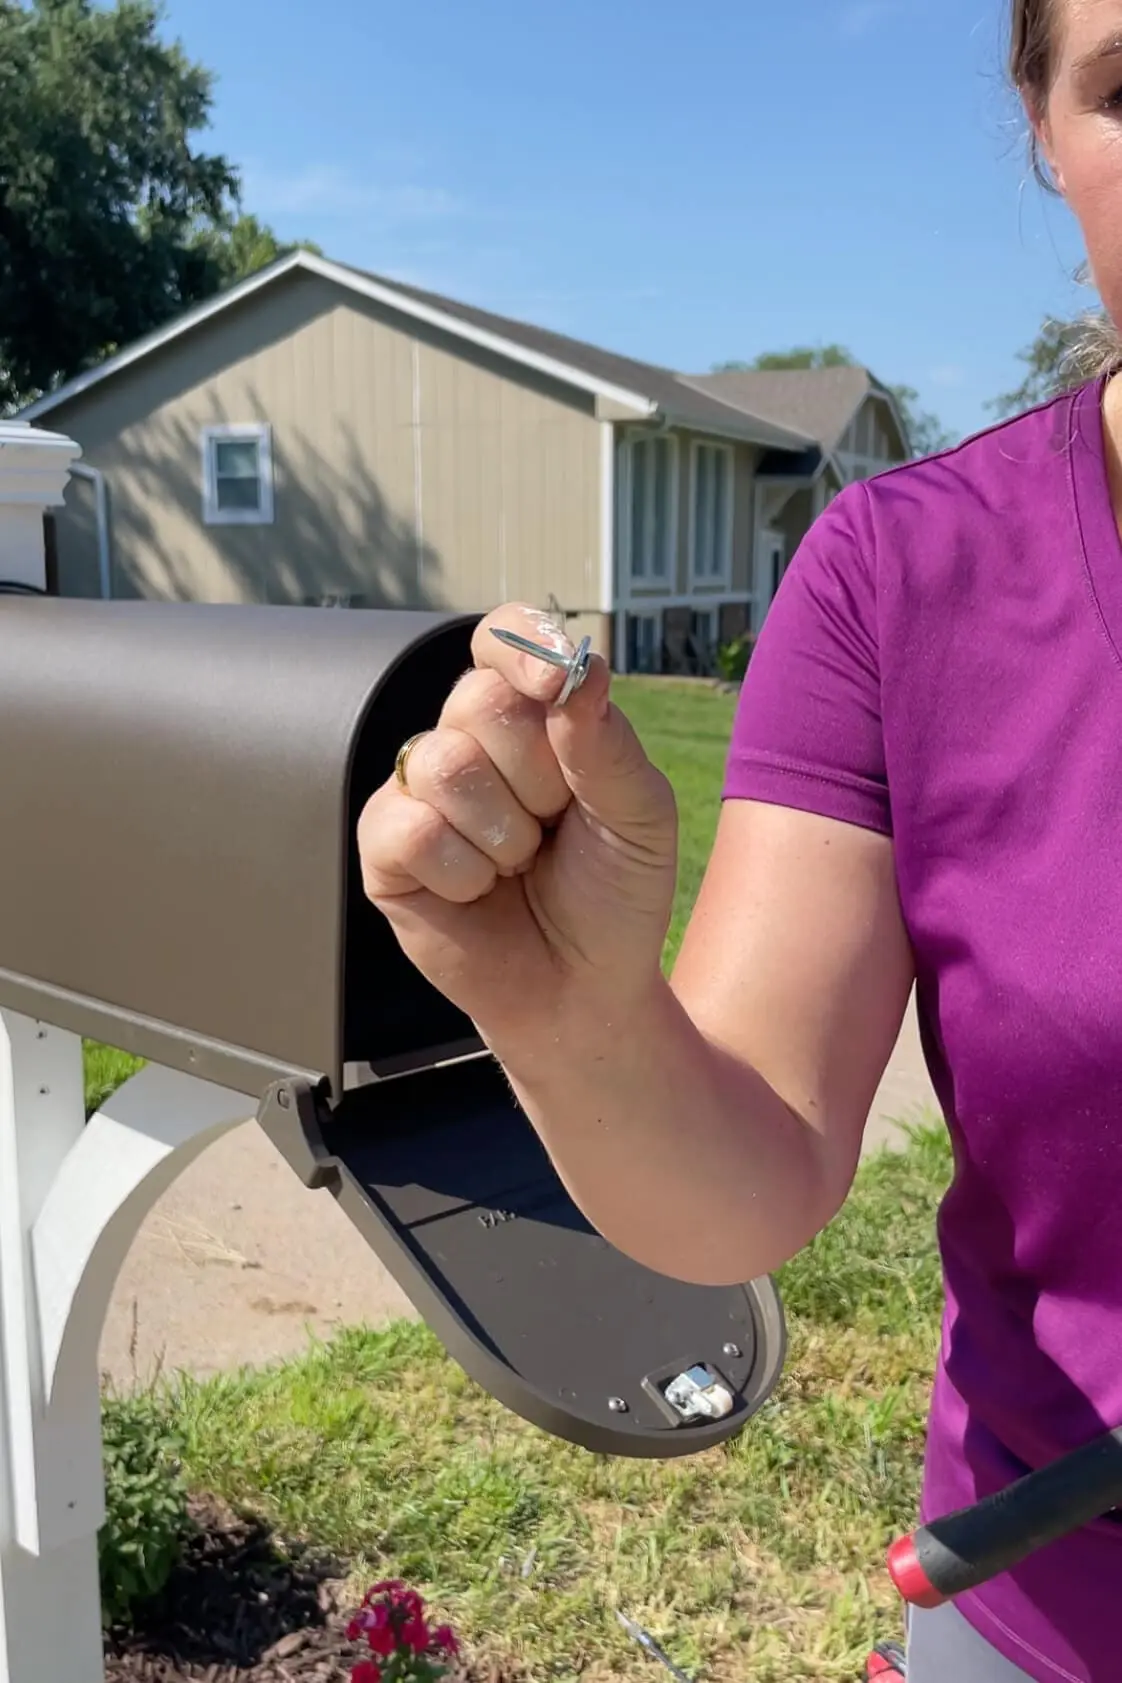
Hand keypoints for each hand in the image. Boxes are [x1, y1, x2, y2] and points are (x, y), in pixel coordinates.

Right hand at [357, 603, 677, 1045]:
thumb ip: (608, 744)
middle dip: (541, 775)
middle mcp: (467, 739)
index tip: (554, 683)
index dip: (522, 646)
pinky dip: (466, 873)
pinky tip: (478, 892)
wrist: (584, 987)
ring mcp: (419, 790)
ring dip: (505, 834)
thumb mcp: (640, 816)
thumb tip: (578, 670)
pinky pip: (414, 829)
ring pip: (446, 764)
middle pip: (481, 699)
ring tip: (518, 865)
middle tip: (556, 826)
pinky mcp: (385, 848)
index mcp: (531, 715)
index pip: (505, 638)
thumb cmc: (613, 894)